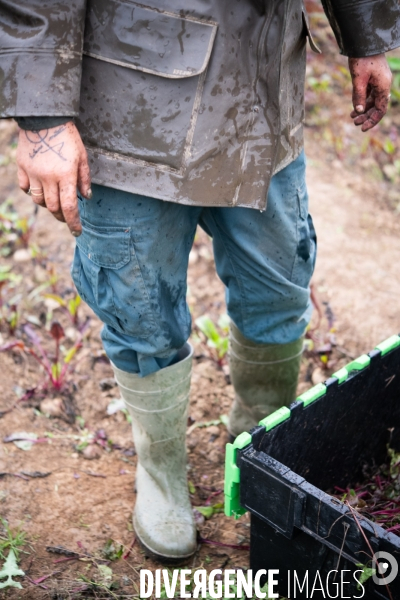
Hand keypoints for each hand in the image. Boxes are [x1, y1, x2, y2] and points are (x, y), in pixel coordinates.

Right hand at [16, 121, 90, 235]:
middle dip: (61, 217)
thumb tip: (86, 197)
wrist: (45, 118)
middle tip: (67, 218)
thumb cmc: (67, 137)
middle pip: (53, 207)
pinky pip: (25, 187)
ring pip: (39, 200)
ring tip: (55, 202)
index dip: (73, 222)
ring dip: (48, 205)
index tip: (77, 231)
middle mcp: (48, 177)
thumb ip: (84, 179)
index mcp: (66, 175)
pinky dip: (32, 192)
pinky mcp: (22, 167)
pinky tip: (41, 189)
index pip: (69, 207)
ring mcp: (33, 173)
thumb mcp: (82, 157)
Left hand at [349, 54, 391, 131]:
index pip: (380, 109)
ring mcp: (379, 81)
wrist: (364, 40)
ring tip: (352, 116)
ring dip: (363, 109)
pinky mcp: (374, 77)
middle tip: (354, 123)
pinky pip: (370, 93)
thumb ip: (358, 95)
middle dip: (366, 116)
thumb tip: (358, 111)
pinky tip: (354, 106)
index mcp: (383, 86)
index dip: (372, 120)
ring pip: (373, 100)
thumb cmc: (362, 58)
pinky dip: (362, 100)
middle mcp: (383, 85)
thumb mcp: (358, 79)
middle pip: (377, 106)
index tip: (362, 128)